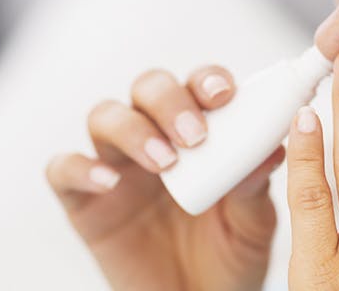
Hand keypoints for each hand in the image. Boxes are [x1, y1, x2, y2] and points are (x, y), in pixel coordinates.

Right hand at [46, 65, 283, 290]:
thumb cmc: (229, 258)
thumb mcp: (253, 225)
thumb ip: (255, 186)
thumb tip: (273, 148)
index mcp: (201, 133)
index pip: (198, 86)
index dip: (208, 80)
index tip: (225, 95)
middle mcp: (156, 138)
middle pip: (149, 88)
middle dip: (170, 100)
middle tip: (195, 135)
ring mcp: (118, 166)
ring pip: (105, 116)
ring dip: (133, 130)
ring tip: (164, 163)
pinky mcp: (84, 200)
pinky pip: (64, 170)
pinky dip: (81, 168)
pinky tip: (110, 183)